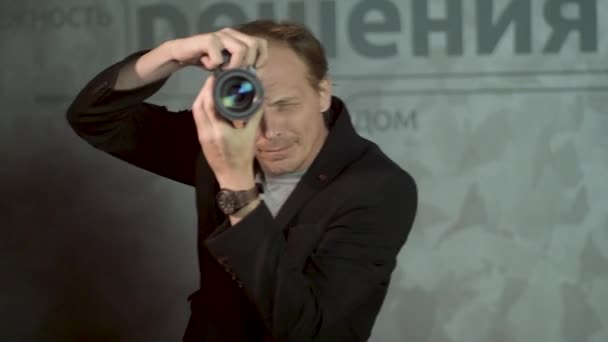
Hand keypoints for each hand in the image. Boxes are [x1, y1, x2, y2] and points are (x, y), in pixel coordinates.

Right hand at [167, 27, 268, 69]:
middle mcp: (231, 33)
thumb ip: (241, 67)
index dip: (261, 58)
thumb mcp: (228, 65)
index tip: (253, 70)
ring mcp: (220, 35)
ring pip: (240, 50)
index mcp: (238, 37)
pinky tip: (208, 64)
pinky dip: (214, 65)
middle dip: (248, 63)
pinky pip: (219, 57)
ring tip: (223, 69)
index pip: (261, 43)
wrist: (183, 54)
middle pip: (253, 45)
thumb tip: (256, 77)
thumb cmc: (208, 60)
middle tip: (236, 71)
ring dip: (233, 65)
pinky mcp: (208, 40)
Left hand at [192, 73, 263, 188]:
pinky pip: (198, 119)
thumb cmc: (243, 156)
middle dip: (203, 91)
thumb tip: (259, 98)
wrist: (233, 176)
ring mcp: (202, 136)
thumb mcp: (251, 135)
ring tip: (210, 88)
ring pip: (196, 112)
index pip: (209, 105)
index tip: (214, 78)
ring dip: (201, 98)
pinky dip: (202, 108)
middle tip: (212, 80)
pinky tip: (209, 103)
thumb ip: (254, 115)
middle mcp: (207, 132)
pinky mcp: (201, 139)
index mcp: (219, 131)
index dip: (209, 89)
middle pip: (198, 106)